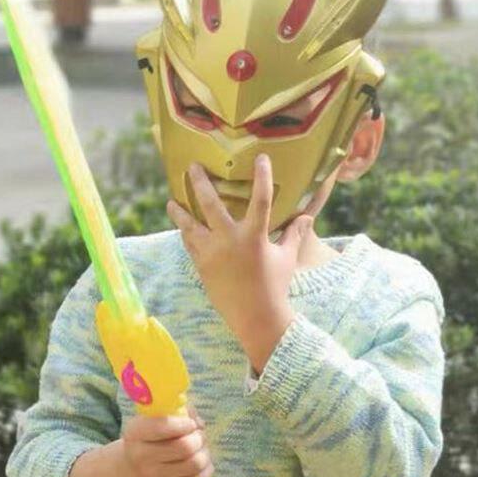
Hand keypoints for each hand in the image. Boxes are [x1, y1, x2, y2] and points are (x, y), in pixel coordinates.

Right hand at [120, 403, 213, 476]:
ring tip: (202, 448)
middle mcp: (141, 456)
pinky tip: (203, 462)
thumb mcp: (153, 418)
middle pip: (185, 447)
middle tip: (199, 435)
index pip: (164, 427)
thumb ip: (177, 412)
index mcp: (136, 432)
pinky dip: (206, 469)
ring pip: (194, 464)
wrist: (130, 469)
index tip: (191, 423)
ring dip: (205, 453)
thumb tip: (199, 423)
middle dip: (199, 438)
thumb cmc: (148, 437)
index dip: (184, 424)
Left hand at [166, 154, 312, 370]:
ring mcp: (212, 253)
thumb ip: (293, 235)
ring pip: (189, 226)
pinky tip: (181, 227)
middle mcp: (230, 240)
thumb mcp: (286, 258)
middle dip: (200, 183)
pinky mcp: (201, 266)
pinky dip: (185, 234)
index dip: (262, 176)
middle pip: (210, 204)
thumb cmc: (275, 286)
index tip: (261, 158)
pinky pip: (190, 244)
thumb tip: (306, 217)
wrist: (256, 318)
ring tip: (171, 202)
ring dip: (180, 212)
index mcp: (254, 236)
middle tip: (193, 166)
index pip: (261, 199)